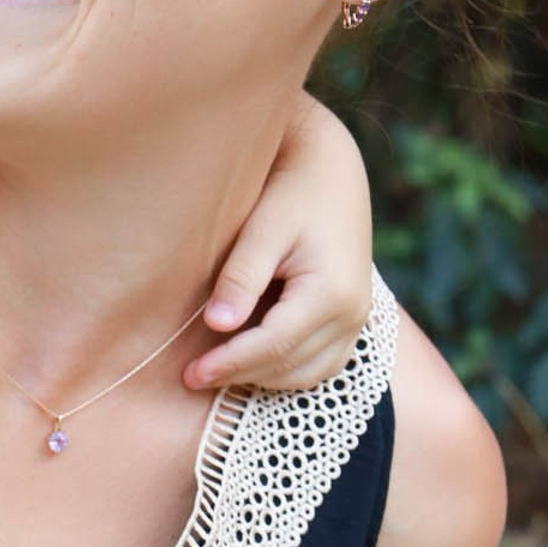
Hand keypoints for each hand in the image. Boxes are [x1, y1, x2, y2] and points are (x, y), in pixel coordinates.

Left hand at [185, 96, 372, 391]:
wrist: (331, 168)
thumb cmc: (292, 191)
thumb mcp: (262, 228)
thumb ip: (241, 277)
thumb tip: (216, 325)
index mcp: (331, 291)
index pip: (274, 345)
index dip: (230, 364)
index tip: (190, 375)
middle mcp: (352, 312)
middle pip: (289, 365)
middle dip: (239, 374)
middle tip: (191, 377)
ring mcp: (357, 318)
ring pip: (307, 373)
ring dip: (261, 378)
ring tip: (215, 370)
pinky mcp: (352, 317)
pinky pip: (320, 363)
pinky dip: (285, 370)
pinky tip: (248, 361)